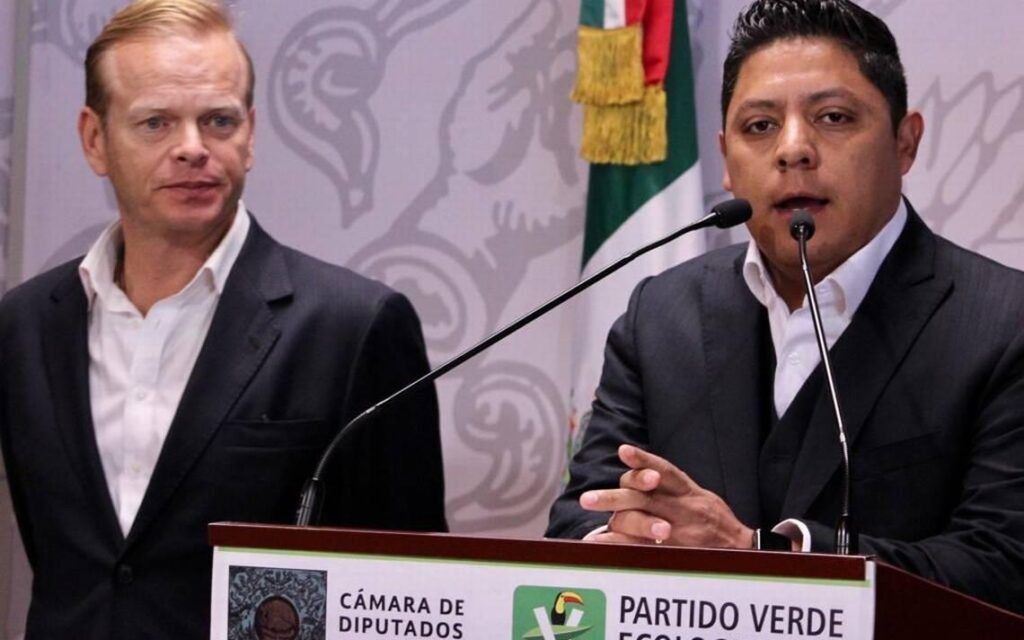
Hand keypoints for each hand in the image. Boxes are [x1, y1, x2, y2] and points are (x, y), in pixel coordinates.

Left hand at [580, 444, 753, 547]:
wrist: (742, 552)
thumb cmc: (716, 522)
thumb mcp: (701, 496)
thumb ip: (673, 485)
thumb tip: (643, 470)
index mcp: (690, 492)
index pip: (667, 472)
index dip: (645, 461)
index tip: (623, 451)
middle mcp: (684, 509)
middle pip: (646, 498)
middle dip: (615, 497)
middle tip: (588, 499)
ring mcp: (680, 532)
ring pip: (643, 521)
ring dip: (613, 519)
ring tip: (590, 518)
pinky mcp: (677, 551)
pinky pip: (644, 547)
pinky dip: (619, 543)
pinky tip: (599, 541)